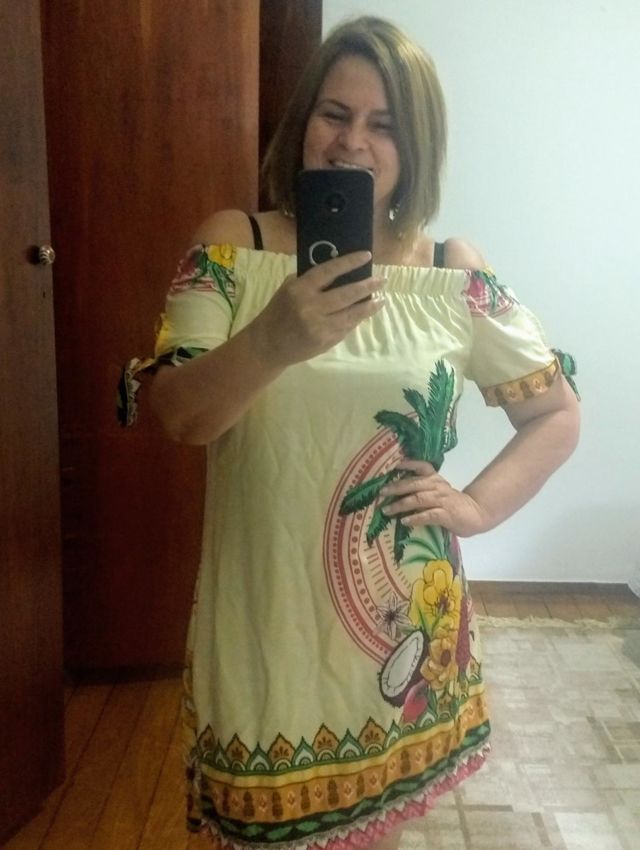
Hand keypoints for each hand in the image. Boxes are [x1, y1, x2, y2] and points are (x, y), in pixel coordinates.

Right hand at [249, 251, 385, 366]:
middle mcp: (311, 307)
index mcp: (300, 289)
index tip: (367, 256)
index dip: (349, 262)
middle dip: (368, 286)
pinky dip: (357, 319)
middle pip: (347, 294)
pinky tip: (365, 313)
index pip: (329, 271)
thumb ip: (310, 282)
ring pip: (352, 314)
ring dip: (370, 306)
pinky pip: (347, 327)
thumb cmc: (278, 313)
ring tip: (382, 298)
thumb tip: (339, 272)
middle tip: (382, 280)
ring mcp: (320, 326)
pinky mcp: (326, 341)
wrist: (268, 345)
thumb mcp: (288, 290)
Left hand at [380, 459, 490, 537]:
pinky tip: (404, 521)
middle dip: (396, 488)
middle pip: (414, 484)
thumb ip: (422, 489)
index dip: (408, 464)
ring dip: (400, 504)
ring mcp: (441, 500)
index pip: (422, 466)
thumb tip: (397, 492)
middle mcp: (437, 486)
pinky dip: (415, 518)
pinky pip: (427, 515)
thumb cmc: (452, 504)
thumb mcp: (438, 491)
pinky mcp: (446, 514)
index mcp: (435, 479)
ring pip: (417, 499)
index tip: (394, 465)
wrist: (476, 514)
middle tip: (381, 492)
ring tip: (387, 510)